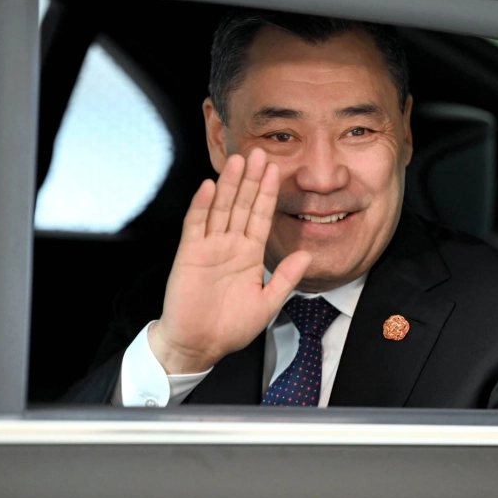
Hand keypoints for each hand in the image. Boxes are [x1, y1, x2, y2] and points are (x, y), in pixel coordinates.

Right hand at [148, 148, 311, 373]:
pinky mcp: (189, 254)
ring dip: (228, 184)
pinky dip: (201, 206)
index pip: (260, 216)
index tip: (276, 170)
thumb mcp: (267, 303)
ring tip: (238, 160)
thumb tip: (307, 255)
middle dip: (251, 179)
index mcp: (249, 254)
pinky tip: (208, 186)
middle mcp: (229, 245)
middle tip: (260, 152)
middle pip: (241, 204)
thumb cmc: (230, 327)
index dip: (268, 193)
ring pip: (220, 208)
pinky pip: (196, 225)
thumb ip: (285, 278)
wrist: (198, 345)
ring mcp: (208, 247)